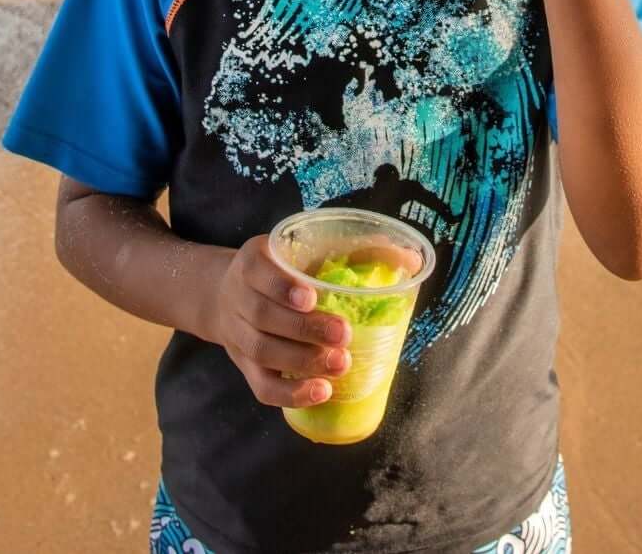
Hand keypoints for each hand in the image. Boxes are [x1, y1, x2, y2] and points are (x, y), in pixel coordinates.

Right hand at [207, 235, 351, 407]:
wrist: (229, 296)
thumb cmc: (284, 270)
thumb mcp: (307, 249)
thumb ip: (356, 250)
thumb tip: (412, 258)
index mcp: (252, 262)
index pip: (258, 271)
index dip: (282, 287)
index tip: (311, 297)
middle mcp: (237, 297)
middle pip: (262, 316)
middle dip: (305, 328)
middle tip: (343, 335)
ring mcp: (237, 335)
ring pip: (262, 351)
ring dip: (302, 361)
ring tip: (341, 364)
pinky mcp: (245, 367)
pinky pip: (262, 386)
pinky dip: (291, 393)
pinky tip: (321, 392)